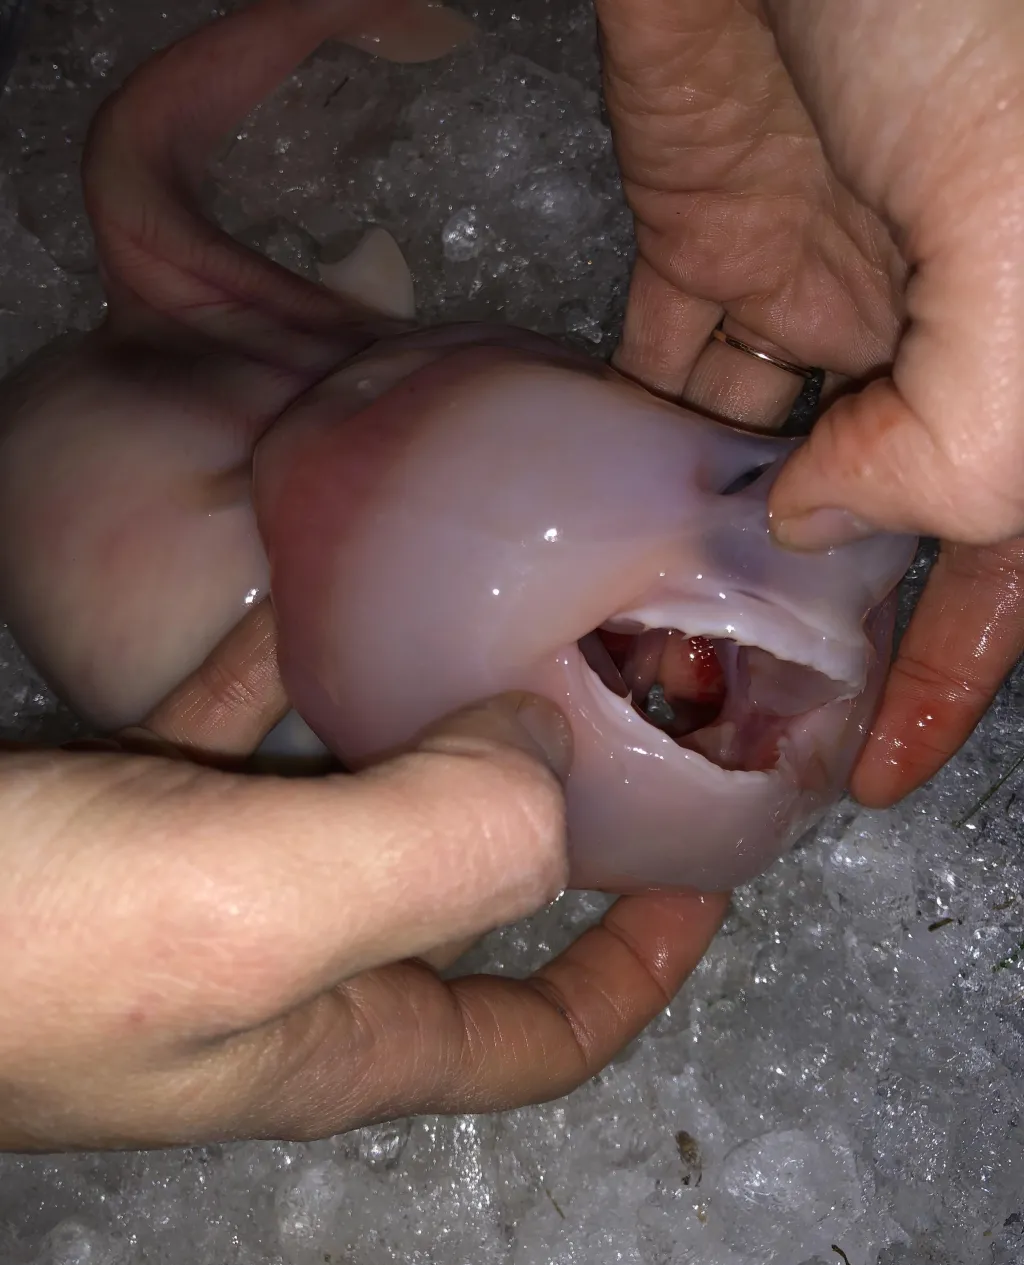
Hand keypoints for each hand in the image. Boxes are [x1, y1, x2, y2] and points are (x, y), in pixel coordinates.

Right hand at [0, 602, 726, 1151]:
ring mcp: (189, 896)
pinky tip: (284, 588)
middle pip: (458, 908)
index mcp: (336, 1035)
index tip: (711, 868)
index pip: (542, 1037)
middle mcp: (278, 976)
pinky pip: (222, 741)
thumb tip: (540, 754)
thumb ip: (432, 844)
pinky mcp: (104, 823)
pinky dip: (266, 676)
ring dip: (412, 724)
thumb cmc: (23, 941)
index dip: (643, 965)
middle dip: (543, 818)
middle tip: (601, 697)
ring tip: (475, 619)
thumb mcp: (252, 911)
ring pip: (345, 805)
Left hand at [596, 0, 1023, 804]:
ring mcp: (825, 281)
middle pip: (886, 520)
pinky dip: (642, 445)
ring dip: (713, 548)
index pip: (1009, 555)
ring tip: (648, 649)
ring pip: (770, 455)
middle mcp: (945, 327)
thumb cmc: (967, 31)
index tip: (880, 771)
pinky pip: (674, 371)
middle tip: (741, 732)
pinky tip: (603, 523)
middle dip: (823, 630)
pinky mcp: (710, 235)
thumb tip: (808, 524)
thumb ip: (965, 437)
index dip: (956, 671)